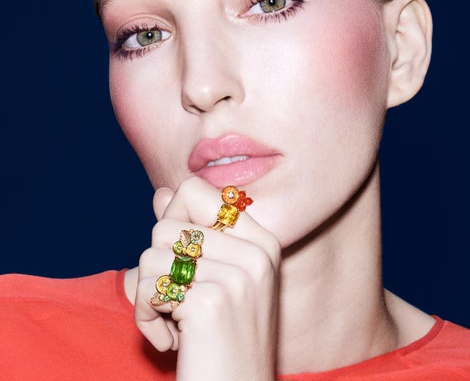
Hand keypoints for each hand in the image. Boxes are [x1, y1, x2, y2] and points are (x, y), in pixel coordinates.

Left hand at [135, 177, 280, 380]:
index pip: (196, 190)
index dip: (173, 221)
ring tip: (175, 322)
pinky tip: (171, 341)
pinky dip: (145, 317)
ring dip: (149, 296)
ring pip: (151, 255)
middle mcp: (256, 253)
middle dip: (158, 268)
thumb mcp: (216, 279)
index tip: (183, 258)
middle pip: (166, 224)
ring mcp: (238, 277)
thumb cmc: (222, 341)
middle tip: (179, 301)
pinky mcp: (211, 302)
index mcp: (261, 241)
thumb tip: (162, 193)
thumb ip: (190, 232)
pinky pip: (146, 287)